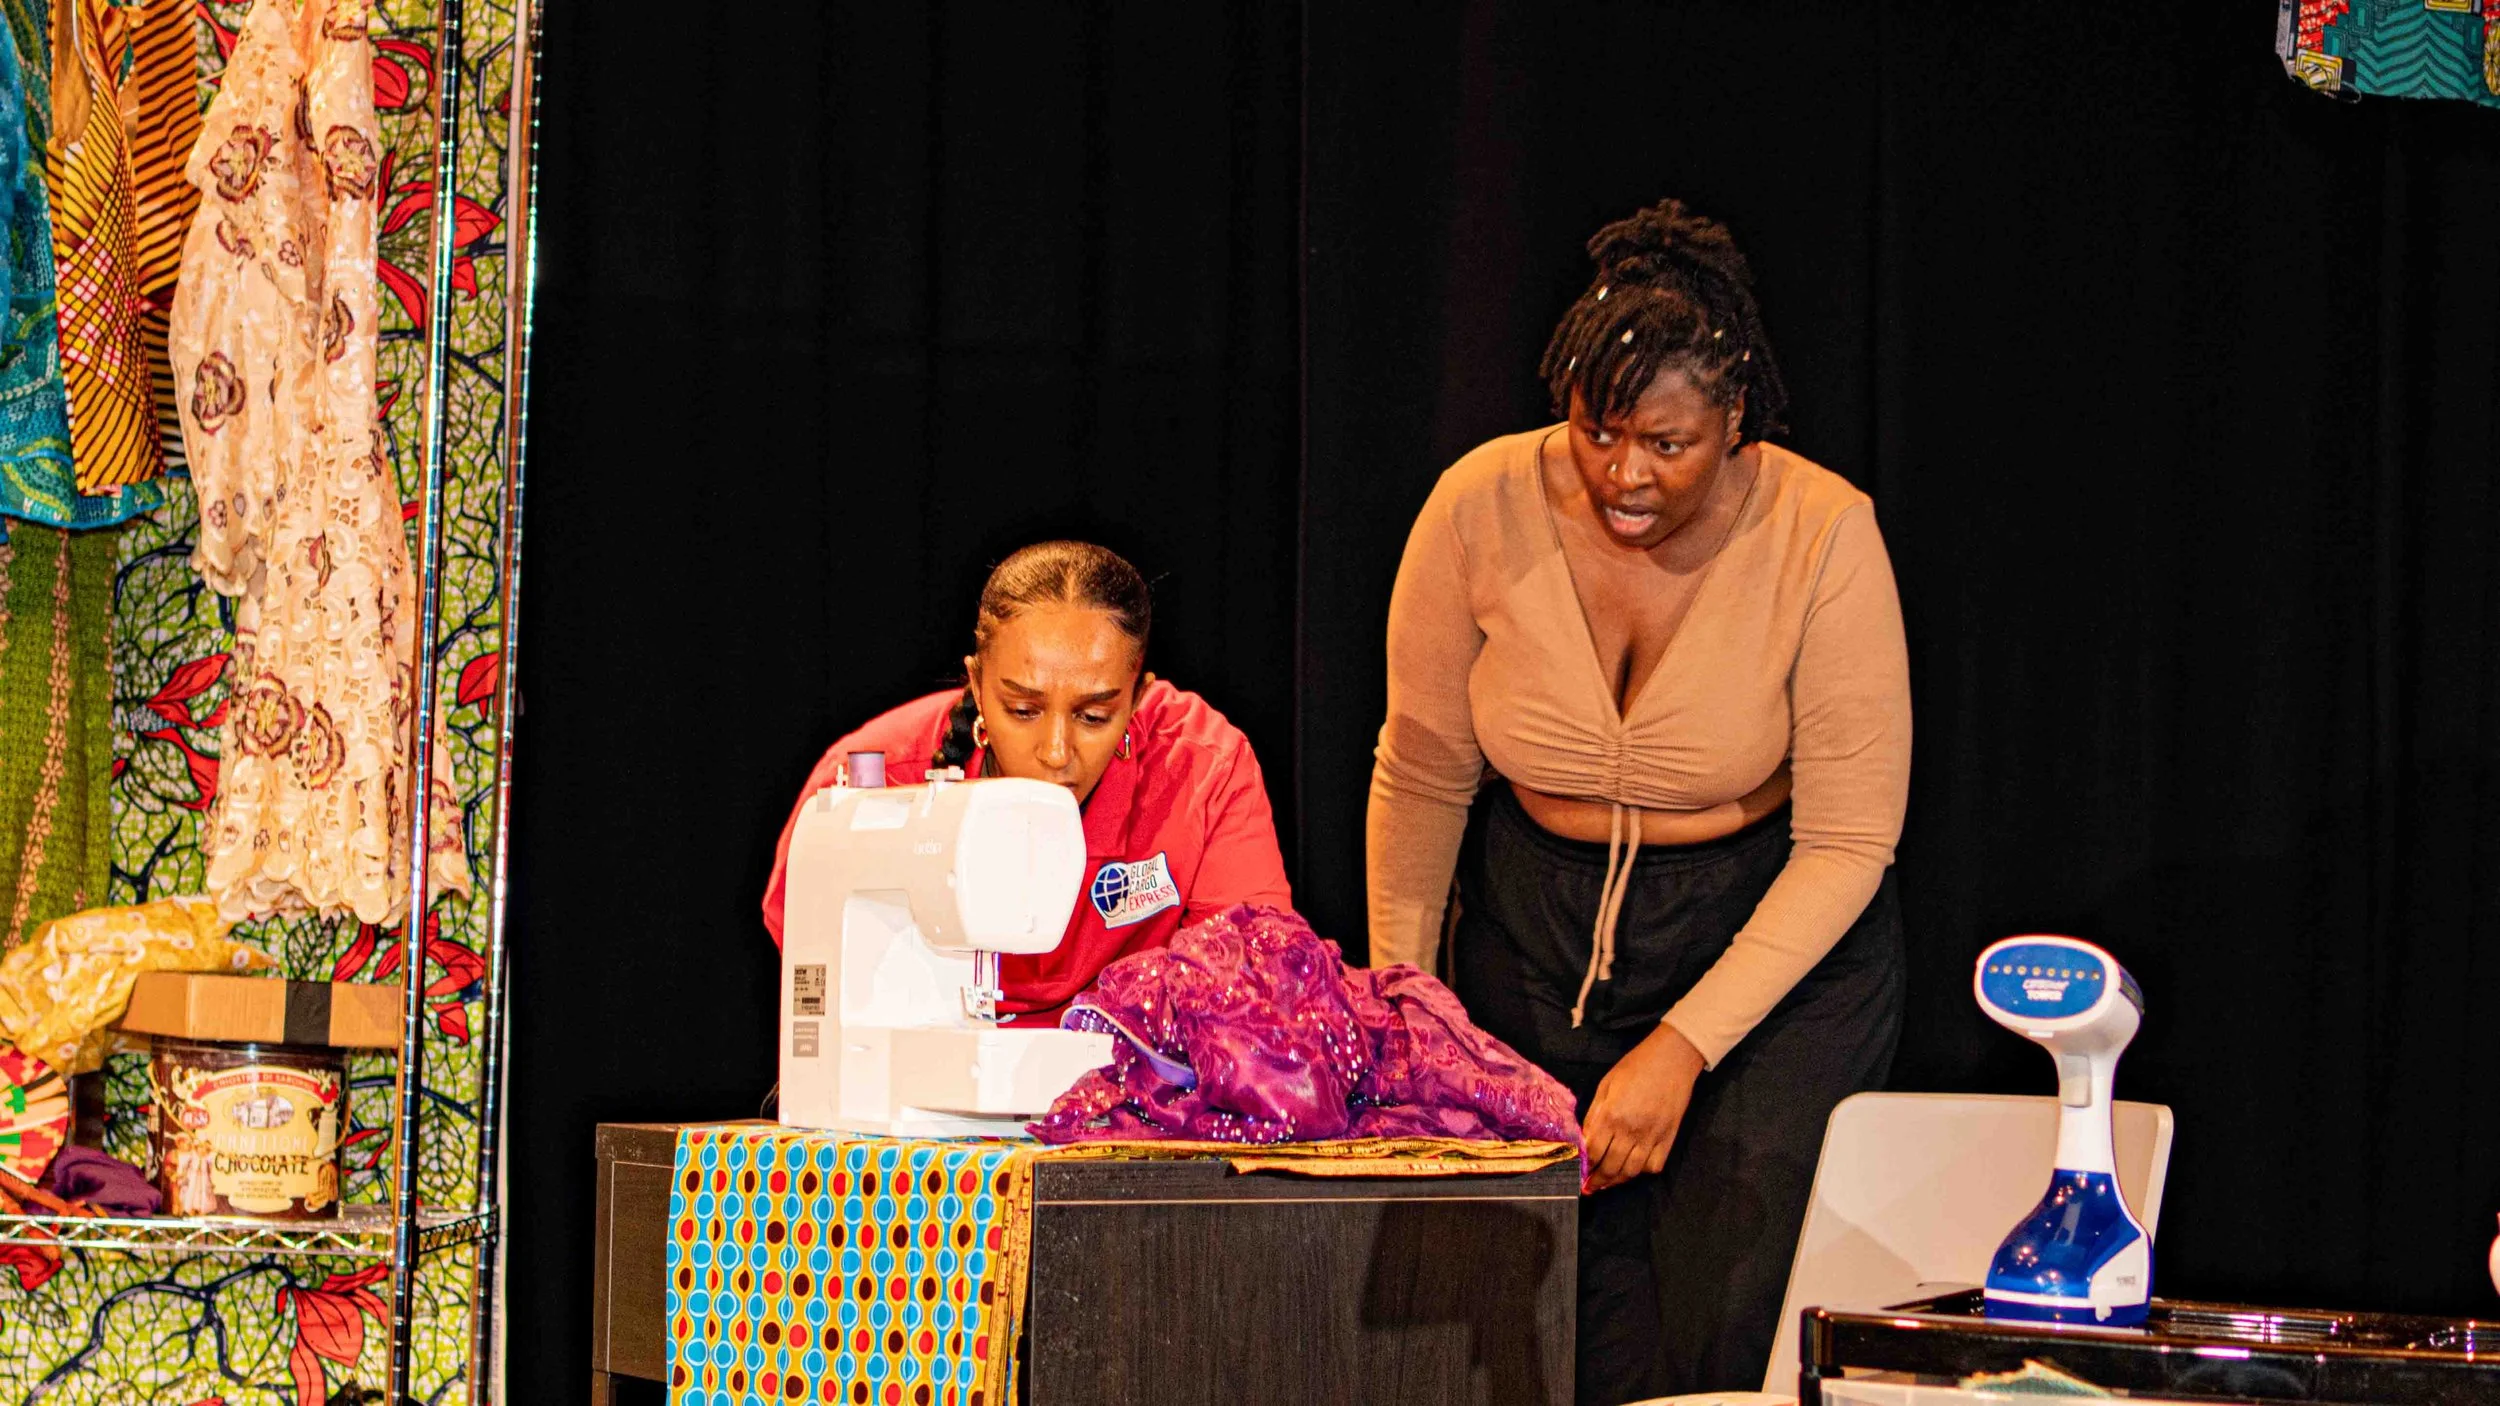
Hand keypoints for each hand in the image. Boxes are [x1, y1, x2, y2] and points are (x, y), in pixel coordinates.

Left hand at [1581, 1021, 1705, 1192]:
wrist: (1672, 1060)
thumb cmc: (1635, 1067)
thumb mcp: (1606, 1085)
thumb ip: (1594, 1114)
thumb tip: (1584, 1139)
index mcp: (1611, 1115)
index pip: (1593, 1152)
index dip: (1584, 1167)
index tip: (1577, 1174)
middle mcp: (1630, 1130)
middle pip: (1610, 1167)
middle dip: (1597, 1181)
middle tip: (1589, 1188)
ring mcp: (1651, 1137)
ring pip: (1631, 1171)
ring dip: (1616, 1181)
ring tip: (1606, 1183)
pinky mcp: (1668, 1138)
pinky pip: (1654, 1165)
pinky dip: (1642, 1171)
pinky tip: (1632, 1168)